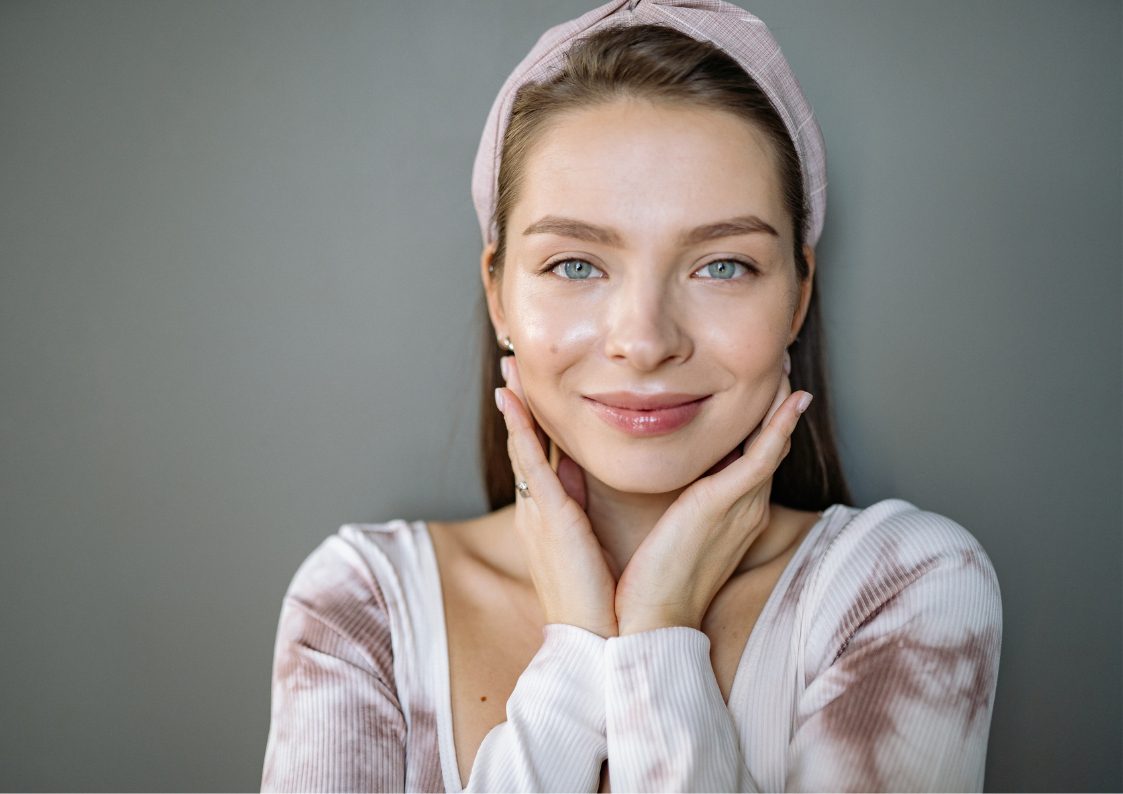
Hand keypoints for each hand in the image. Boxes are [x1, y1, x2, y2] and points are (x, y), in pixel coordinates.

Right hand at [495, 355, 619, 637]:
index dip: (536, 423)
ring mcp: (539, 512)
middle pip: (527, 446)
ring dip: (517, 406)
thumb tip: (588, 473)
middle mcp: (538, 511)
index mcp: (551, 518)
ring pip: (525, 447)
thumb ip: (586, 506)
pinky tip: (512, 399)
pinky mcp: (549, 516)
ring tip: (509, 370)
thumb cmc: (602, 601)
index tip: (531, 391)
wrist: (599, 641)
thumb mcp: (590, 543)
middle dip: (520, 406)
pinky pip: (530, 462)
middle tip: (512, 366)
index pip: (543, 460)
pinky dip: (521, 428)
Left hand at [614, 352, 810, 633]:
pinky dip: (779, 426)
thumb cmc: (650, 581)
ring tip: (784, 364)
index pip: (750, 456)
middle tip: (778, 363)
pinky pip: (763, 456)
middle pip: (768, 443)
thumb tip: (645, 468)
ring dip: (780, 402)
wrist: (649, 621)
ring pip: (771, 442)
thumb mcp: (666, 529)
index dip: (759, 421)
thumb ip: (669, 499)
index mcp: (728, 512)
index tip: (756, 387)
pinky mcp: (728, 504)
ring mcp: (741, 505)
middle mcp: (744, 506)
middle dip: (774, 403)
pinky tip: (792, 399)